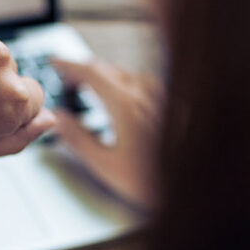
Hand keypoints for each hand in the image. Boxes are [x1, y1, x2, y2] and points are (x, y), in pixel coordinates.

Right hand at [52, 59, 162, 208]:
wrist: (194, 187)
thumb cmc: (154, 182)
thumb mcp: (106, 165)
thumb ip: (78, 138)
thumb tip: (59, 119)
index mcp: (125, 105)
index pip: (91, 73)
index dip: (69, 64)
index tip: (55, 62)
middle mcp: (146, 95)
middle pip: (109, 69)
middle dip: (84, 71)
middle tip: (69, 81)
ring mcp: (162, 97)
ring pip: (128, 74)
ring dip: (106, 76)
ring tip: (93, 89)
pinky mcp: (174, 105)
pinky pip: (145, 84)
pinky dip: (126, 84)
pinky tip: (126, 98)